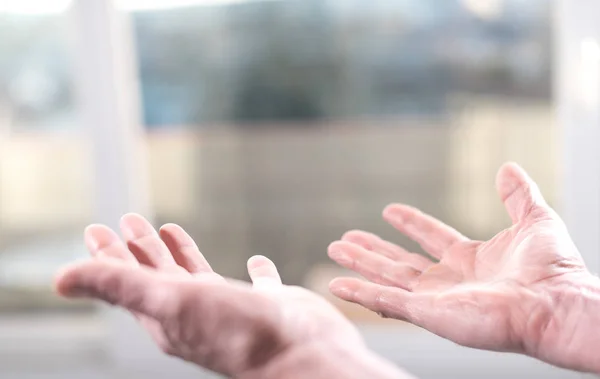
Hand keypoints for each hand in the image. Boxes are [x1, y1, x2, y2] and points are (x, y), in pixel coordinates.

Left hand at [55, 214, 408, 378]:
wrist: (302, 354)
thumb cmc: (237, 331)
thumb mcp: (170, 301)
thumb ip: (118, 285)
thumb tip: (59, 278)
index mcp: (165, 315)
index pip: (125, 281)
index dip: (107, 256)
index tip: (96, 228)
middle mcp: (194, 313)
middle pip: (156, 276)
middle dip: (139, 248)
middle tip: (127, 219)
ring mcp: (231, 310)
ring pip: (198, 276)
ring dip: (181, 253)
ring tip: (171, 227)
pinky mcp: (267, 304)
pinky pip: (255, 282)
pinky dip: (254, 269)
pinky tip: (256, 261)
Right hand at [328, 162, 598, 372]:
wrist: (555, 303)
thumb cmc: (553, 269)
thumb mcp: (534, 219)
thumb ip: (517, 195)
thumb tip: (507, 167)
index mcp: (470, 259)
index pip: (431, 237)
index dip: (410, 223)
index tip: (388, 209)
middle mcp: (448, 281)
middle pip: (399, 262)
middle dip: (372, 249)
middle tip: (345, 236)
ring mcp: (435, 299)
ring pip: (386, 278)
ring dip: (359, 265)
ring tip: (335, 250)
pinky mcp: (426, 313)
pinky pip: (385, 301)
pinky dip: (359, 293)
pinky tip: (337, 284)